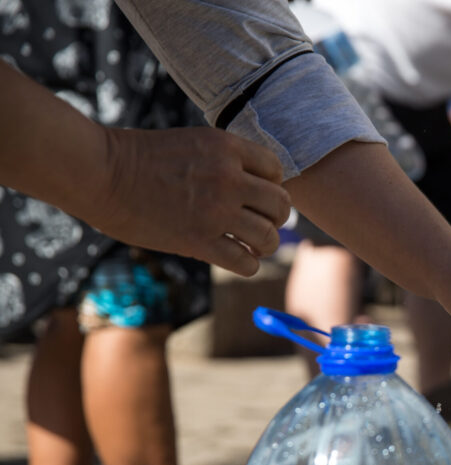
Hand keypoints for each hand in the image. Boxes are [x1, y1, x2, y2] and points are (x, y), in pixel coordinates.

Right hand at [89, 127, 289, 275]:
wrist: (100, 172)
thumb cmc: (140, 157)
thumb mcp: (193, 144)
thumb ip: (225, 162)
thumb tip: (256, 188)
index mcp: (227, 148)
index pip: (277, 171)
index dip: (273, 186)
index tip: (257, 197)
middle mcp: (229, 178)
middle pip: (280, 205)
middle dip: (275, 217)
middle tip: (260, 224)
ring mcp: (216, 211)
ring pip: (268, 236)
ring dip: (264, 245)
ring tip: (251, 245)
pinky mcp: (200, 241)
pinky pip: (245, 262)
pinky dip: (247, 264)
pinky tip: (237, 259)